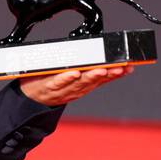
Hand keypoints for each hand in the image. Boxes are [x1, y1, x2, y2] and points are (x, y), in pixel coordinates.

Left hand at [17, 64, 134, 106]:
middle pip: (94, 80)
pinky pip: (58, 82)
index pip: (104, 78)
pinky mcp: (48, 86)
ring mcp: (63, 88)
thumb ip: (91, 71)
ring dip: (91, 76)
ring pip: (80, 82)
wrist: (31, 99)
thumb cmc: (54, 85)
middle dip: (107, 74)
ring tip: (100, 69)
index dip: (117, 74)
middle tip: (118, 67)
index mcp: (84, 84)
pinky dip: (66, 78)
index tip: (128, 67)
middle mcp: (76, 88)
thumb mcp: (75, 79)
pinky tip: (73, 72)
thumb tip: (107, 60)